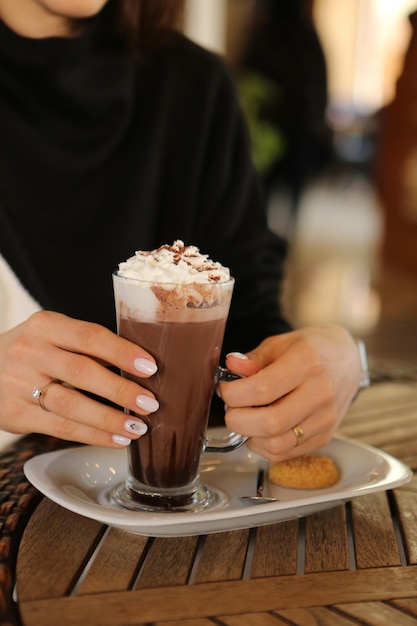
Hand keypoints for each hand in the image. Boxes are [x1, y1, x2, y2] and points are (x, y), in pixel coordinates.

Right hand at [0, 311, 158, 446]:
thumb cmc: (33, 352)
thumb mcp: (53, 336)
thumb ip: (87, 347)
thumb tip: (140, 367)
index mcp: (46, 326)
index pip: (90, 336)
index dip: (122, 352)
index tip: (150, 367)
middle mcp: (30, 352)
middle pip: (82, 372)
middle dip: (121, 390)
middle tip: (150, 403)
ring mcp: (19, 384)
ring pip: (71, 404)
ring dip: (109, 419)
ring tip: (137, 427)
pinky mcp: (15, 414)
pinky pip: (60, 427)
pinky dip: (92, 435)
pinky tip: (114, 438)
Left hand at [218, 325, 361, 461]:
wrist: (347, 360)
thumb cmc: (311, 348)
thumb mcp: (281, 343)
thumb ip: (254, 358)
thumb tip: (230, 366)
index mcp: (307, 363)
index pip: (262, 389)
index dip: (233, 394)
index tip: (225, 389)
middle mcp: (321, 393)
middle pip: (270, 422)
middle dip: (237, 420)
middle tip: (230, 409)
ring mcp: (325, 418)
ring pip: (278, 444)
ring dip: (250, 436)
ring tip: (244, 419)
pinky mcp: (325, 436)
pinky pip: (287, 453)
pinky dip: (264, 447)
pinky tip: (258, 431)